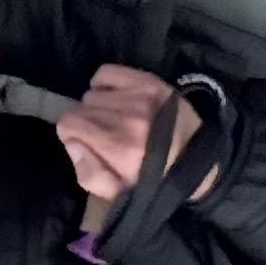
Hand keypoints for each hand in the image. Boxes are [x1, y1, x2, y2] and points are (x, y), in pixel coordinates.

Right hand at [55, 63, 205, 202]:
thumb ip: (88, 173)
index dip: (73, 135)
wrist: (196, 159)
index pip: (68, 123)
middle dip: (87, 122)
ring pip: (93, 93)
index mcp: (119, 146)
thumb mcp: (118, 191)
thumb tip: (72, 144)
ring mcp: (140, 96)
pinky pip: (107, 73)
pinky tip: (118, 99)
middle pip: (81, 108)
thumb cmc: (153, 179)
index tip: (86, 142)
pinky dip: (106, 84)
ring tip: (118, 119)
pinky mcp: (149, 81)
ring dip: (100, 106)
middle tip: (107, 134)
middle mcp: (129, 117)